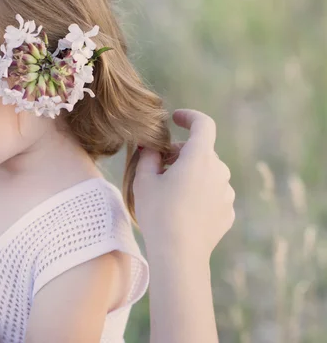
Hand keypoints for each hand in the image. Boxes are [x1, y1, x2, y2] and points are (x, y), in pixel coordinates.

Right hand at [133, 109, 234, 262]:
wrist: (179, 255)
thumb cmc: (158, 213)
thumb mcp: (144, 180)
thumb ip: (147, 155)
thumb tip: (149, 145)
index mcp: (200, 158)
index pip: (203, 124)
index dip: (190, 117)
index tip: (176, 118)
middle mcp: (219, 171)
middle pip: (201, 151)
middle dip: (181, 153)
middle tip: (159, 165)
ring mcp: (226, 193)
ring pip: (208, 173)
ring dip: (190, 174)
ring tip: (168, 192)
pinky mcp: (227, 212)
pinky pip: (213, 193)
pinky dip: (199, 193)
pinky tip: (181, 210)